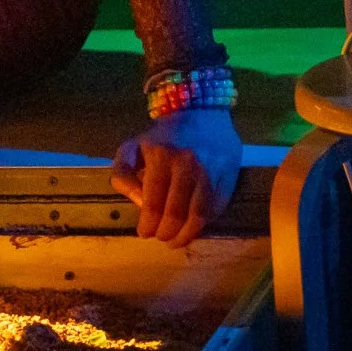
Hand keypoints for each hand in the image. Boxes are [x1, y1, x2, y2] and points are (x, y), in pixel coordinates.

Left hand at [109, 110, 241, 247]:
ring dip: (187, 234)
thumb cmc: (161, 134)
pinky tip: (194, 226)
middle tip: (161, 238)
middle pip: (176, 214)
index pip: (153, 203)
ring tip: (177, 240)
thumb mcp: (131, 146)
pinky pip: (217, 207)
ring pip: (199, 215)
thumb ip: (122, 173)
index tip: (144, 233)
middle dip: (166, 233)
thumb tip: (137, 203)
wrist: (199, 110)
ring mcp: (211, 170)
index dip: (148, 225)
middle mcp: (187, 164)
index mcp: (160, 156)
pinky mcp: (229, 174)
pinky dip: (205, 223)